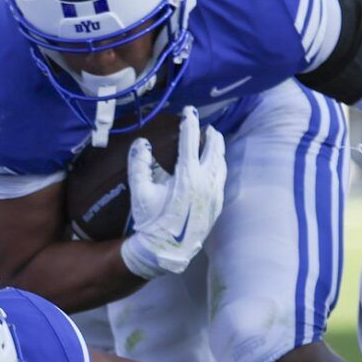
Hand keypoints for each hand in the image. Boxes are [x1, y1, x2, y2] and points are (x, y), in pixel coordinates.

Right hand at [120, 108, 226, 278]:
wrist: (168, 250)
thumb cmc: (152, 221)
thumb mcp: (140, 193)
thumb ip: (139, 165)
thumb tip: (141, 143)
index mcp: (187, 175)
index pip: (191, 140)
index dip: (190, 122)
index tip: (189, 111)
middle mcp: (205, 181)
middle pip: (213, 149)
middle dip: (210, 135)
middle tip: (206, 127)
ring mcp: (214, 194)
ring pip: (221, 164)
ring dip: (217, 150)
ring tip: (214, 142)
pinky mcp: (217, 205)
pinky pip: (221, 179)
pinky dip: (219, 167)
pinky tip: (215, 166)